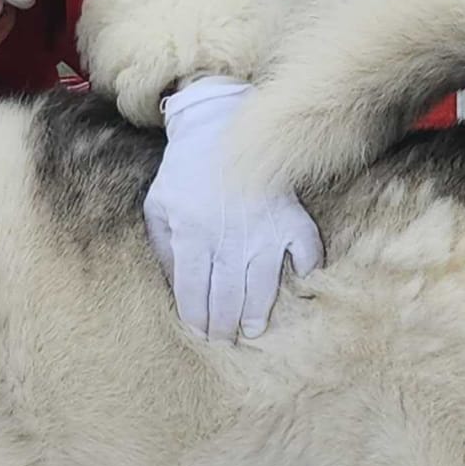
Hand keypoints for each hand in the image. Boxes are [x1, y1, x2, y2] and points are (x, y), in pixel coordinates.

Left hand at [143, 75, 322, 341]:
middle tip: (224, 340)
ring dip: (256, 313)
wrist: (221, 125)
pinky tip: (299, 283)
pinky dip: (305, 270)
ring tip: (252, 330)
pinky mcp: (289, 217)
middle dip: (224, 325)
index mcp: (191, 232)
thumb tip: (176, 288)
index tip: (200, 332)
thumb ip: (163, 247)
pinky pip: (305, 252)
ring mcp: (262, 228)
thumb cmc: (185, 171)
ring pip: (262, 285)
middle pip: (226, 296)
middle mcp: (227, 236)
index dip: (196, 318)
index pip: (193, 291)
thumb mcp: (159, 205)